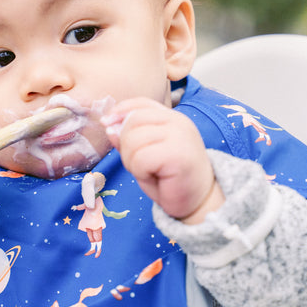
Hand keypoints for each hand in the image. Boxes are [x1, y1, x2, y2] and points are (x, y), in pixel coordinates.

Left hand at [101, 98, 223, 224]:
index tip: (107, 125)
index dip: (119, 112)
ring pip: (133, 140)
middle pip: (131, 121)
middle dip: (125, 146)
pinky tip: (156, 177)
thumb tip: (109, 126)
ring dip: (132, 161)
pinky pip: (140, 158)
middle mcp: (178, 121)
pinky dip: (140, 172)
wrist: (199, 203)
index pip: (140, 103)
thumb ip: (128, 139)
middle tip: (140, 165)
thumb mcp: (144, 155)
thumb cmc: (170, 180)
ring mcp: (180, 135)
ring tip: (149, 171)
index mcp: (171, 118)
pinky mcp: (178, 153)